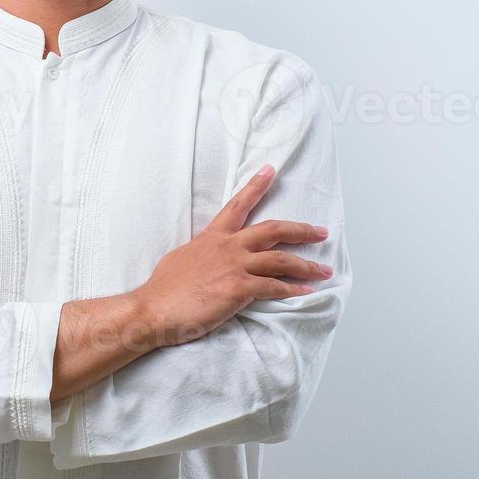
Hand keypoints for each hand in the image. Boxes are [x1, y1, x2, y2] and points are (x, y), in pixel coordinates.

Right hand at [133, 164, 332, 346]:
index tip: (270, 170)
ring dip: (306, 266)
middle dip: (301, 230)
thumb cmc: (163, 289)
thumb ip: (200, 253)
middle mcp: (227, 247)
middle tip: (320, 231)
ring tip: (324, 270)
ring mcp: (234, 266)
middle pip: (273, 230)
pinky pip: (273, 287)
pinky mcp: (238, 289)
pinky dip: (292, 290)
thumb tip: (206, 256)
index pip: (238, 205)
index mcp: (212, 237)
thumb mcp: (182, 258)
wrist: (154, 308)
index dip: (256, 186)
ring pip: (280, 260)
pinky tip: (306, 292)